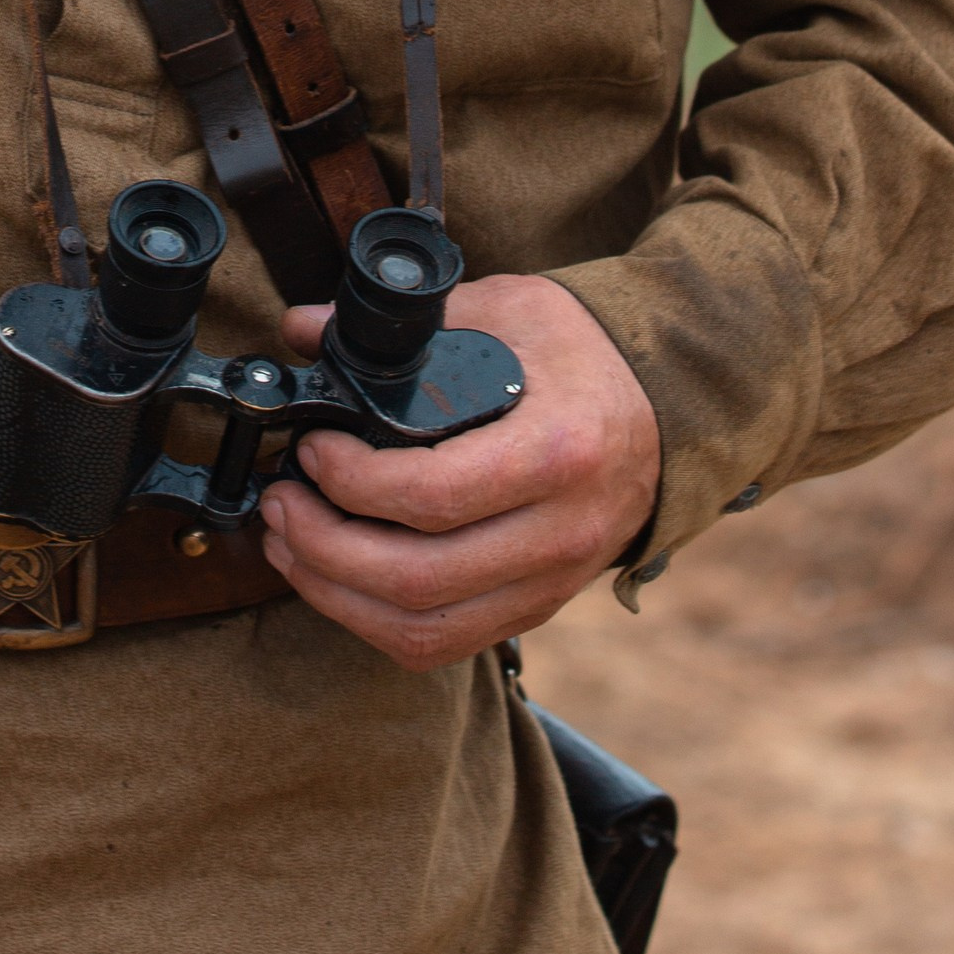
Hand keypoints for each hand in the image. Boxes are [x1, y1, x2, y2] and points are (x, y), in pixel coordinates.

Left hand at [258, 272, 661, 669]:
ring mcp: (552, 581)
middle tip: (281, 503)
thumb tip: (305, 328)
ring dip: (336, 595)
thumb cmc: (585, 355)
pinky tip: (335, 580)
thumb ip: (408, 326)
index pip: (434, 495)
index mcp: (558, 452)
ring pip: (423, 629)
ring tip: (289, 543)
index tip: (311, 448)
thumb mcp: (508, 310)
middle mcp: (560, 532)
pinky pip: (444, 643)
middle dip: (323, 547)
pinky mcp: (538, 606)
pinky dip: (374, 622)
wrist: (672, 406)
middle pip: (417, 578)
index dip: (351, 482)